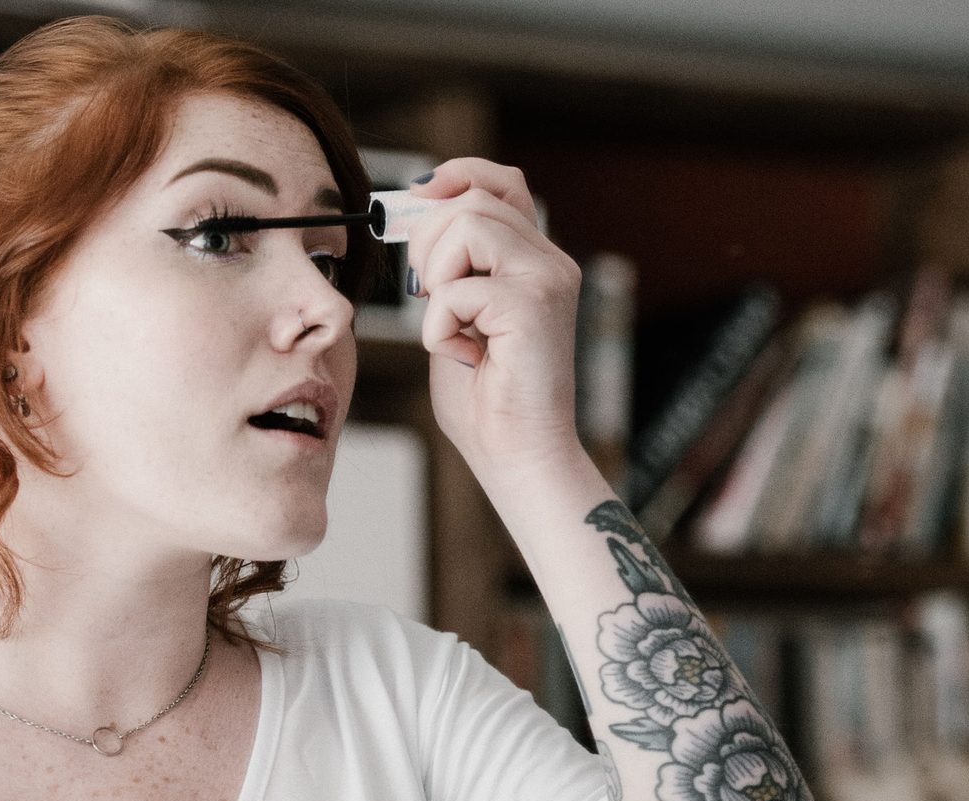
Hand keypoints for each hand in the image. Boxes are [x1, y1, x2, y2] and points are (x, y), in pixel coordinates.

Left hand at [406, 158, 583, 480]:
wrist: (518, 456)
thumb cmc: (485, 401)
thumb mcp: (457, 318)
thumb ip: (448, 271)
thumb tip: (418, 217)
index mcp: (535, 262)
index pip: (503, 183)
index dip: (457, 176)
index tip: (419, 196)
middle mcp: (550, 263)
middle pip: (473, 199)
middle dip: (427, 242)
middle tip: (432, 298)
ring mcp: (547, 280)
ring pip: (466, 224)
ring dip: (436, 281)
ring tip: (454, 329)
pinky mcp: (534, 306)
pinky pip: (455, 288)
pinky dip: (440, 328)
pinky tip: (466, 357)